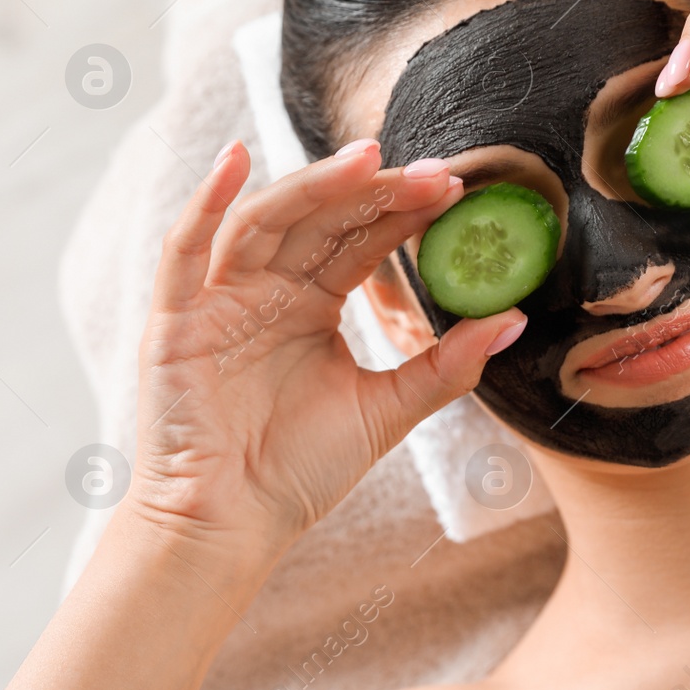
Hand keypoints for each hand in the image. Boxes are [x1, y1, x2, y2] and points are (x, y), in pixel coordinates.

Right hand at [127, 139, 526, 570]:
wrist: (230, 529)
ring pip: (265, 221)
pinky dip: (203, 203)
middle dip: (374, 193)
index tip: (456, 189)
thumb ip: (445, 364)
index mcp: (310, 304)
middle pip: (319, 220)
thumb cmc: (298, 473)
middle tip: (432, 173)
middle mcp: (265, 289)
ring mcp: (217, 299)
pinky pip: (184, 251)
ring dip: (312, 186)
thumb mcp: (386, 411)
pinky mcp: (175, 321)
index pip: (360, 240)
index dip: (403, 212)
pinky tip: (232, 159)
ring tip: (366, 161)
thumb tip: (514, 318)